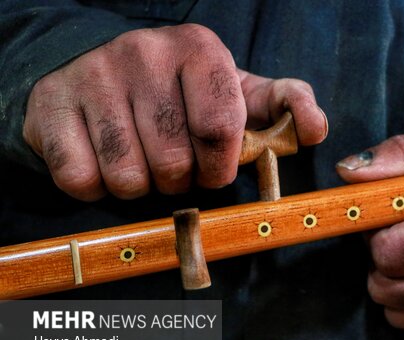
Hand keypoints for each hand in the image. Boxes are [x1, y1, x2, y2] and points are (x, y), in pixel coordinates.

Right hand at [23, 24, 326, 200]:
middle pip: (175, 162)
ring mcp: (93, 76)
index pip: (220, 128)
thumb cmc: (182, 93)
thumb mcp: (240, 92)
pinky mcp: (51, 105)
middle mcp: (143, 53)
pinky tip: (103, 162)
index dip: (219, 165)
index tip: (213, 168)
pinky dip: (96, 187)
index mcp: (199, 50)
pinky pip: (81, 180)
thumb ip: (285, 106)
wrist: (100, 70)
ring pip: (128, 178)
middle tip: (174, 164)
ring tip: (141, 162)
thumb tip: (315, 128)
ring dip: (140, 186)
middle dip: (180, 179)